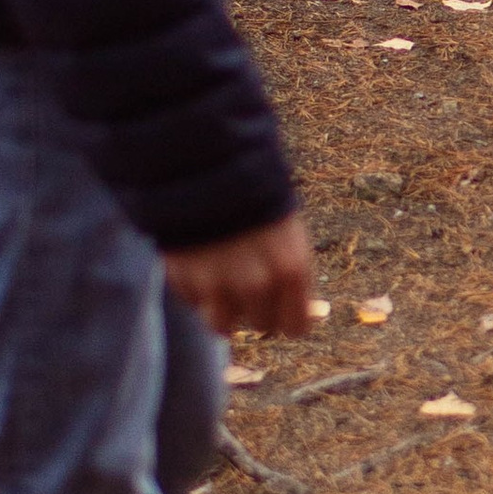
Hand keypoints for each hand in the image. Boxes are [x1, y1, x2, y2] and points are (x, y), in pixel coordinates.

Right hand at [164, 211, 313, 339]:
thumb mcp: (289, 236)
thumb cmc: (258, 200)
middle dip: (257, 309)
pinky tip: (200, 261)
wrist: (209, 165)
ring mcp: (217, 285)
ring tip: (222, 281)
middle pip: (260, 325)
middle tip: (249, 282)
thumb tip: (308, 317)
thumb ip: (294, 281)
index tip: (282, 308)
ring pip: (223, 325)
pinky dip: (196, 290)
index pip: (295, 328)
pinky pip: (193, 303)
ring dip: (223, 309)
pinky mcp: (184, 280)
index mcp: (291, 271)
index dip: (288, 317)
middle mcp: (256, 283)